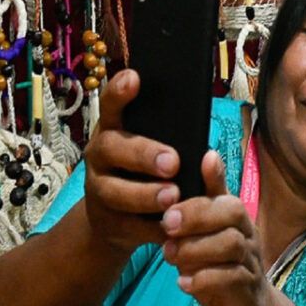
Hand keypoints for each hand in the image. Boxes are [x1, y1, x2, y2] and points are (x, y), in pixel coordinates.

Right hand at [83, 69, 179, 253]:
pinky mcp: (106, 222)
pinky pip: (125, 225)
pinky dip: (149, 228)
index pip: (111, 106)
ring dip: (144, 194)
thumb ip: (178, 144)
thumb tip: (207, 148)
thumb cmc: (149, 176)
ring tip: (172, 196)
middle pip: (110, 148)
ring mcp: (98, 189)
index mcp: (115, 131)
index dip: (119, 92)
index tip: (135, 77)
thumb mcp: (161, 154)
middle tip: (173, 162)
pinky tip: (169, 227)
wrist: (120, 222)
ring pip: (114, 191)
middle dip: (142, 153)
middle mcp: (100, 156)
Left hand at [160, 150, 278, 305]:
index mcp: (235, 219)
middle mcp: (247, 235)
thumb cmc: (223, 269)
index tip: (193, 169)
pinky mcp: (247, 290)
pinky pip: (230, 279)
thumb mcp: (210, 234)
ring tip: (170, 256)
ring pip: (229, 244)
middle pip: (231, 212)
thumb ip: (205, 201)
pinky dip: (204, 279)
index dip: (212, 179)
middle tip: (167, 224)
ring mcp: (250, 262)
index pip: (226, 193)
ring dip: (195, 248)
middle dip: (197, 214)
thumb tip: (206, 156)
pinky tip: (183, 283)